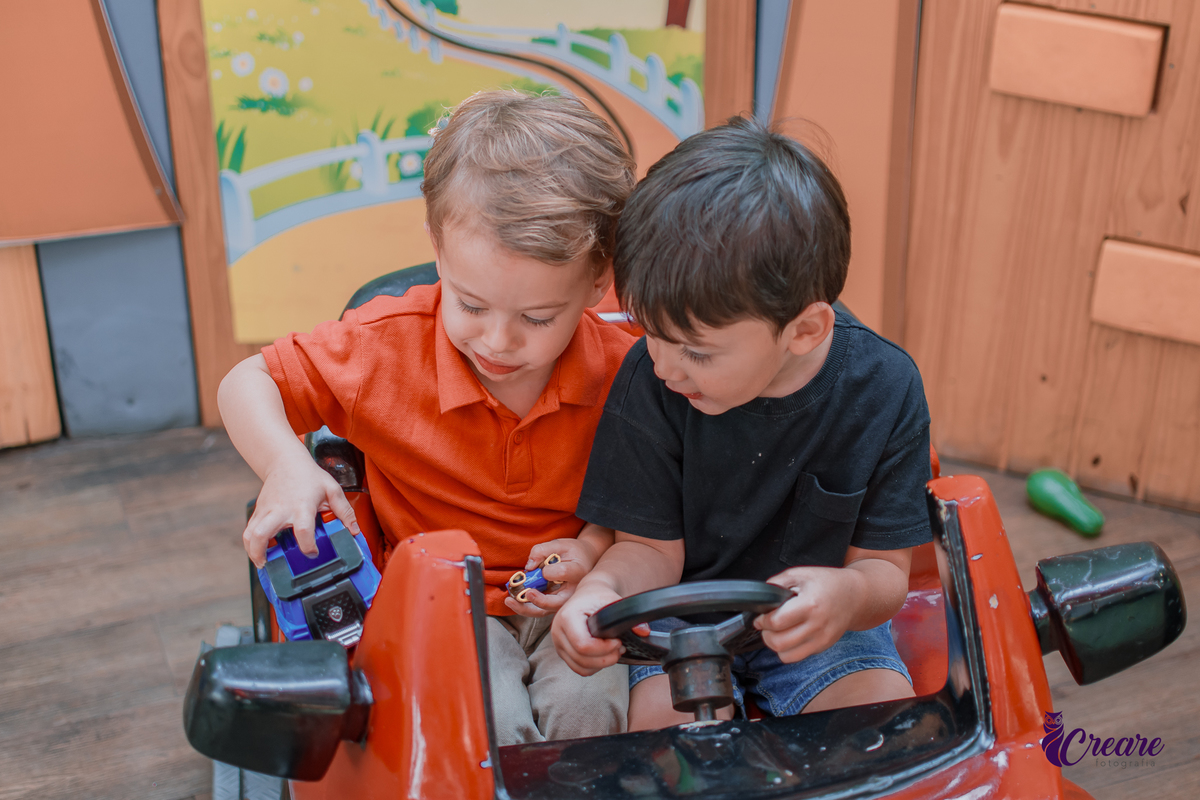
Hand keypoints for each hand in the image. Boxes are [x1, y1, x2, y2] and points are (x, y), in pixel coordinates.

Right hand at [242, 457, 359, 567]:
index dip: (308, 546)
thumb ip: (344, 511)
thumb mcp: (332, 490)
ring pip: (249, 533)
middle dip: (260, 552)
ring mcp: (266, 511)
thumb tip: (355, 531)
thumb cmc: (309, 476)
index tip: (313, 553)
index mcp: (301, 506)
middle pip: (261, 533)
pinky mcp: (258, 511)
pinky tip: (259, 551)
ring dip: (251, 550)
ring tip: (261, 562)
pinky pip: (249, 529)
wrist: (285, 461)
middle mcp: (280, 510)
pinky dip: (250, 543)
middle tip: (268, 565)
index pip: (303, 530)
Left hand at [503, 536, 603, 616]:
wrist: (587, 561)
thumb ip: (542, 550)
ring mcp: (565, 601)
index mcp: (577, 571)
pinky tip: (514, 601)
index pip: (561, 573)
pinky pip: (541, 610)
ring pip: (545, 611)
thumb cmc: (573, 552)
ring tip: (509, 601)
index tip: (543, 566)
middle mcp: (573, 591)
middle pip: (554, 602)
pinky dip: (526, 607)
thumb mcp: (560, 544)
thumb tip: (528, 566)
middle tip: (524, 593)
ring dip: (525, 608)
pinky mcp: (557, 605)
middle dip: (537, 600)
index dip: (548, 570)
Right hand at [550, 582, 626, 675]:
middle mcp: (558, 631)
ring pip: (580, 667)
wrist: (588, 594)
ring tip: (613, 651)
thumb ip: (628, 615)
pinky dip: (593, 667)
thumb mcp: (614, 601)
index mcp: (567, 617)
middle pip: (582, 659)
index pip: (583, 645)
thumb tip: (644, 631)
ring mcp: (558, 643)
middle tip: (619, 647)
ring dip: (600, 664)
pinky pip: (578, 668)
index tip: (617, 641)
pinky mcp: (562, 651)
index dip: (604, 649)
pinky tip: (604, 655)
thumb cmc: (599, 597)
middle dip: (606, 658)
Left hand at [755, 567, 856, 663]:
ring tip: (777, 632)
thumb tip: (761, 596)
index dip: (762, 620)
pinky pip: (797, 656)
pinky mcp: (823, 646)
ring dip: (775, 645)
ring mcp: (821, 639)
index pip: (776, 622)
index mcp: (810, 605)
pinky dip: (788, 650)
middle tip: (766, 625)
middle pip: (779, 643)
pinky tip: (790, 636)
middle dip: (766, 634)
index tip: (760, 617)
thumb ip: (777, 584)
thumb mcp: (800, 574)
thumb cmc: (827, 583)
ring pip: (786, 655)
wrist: (855, 595)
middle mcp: (817, 625)